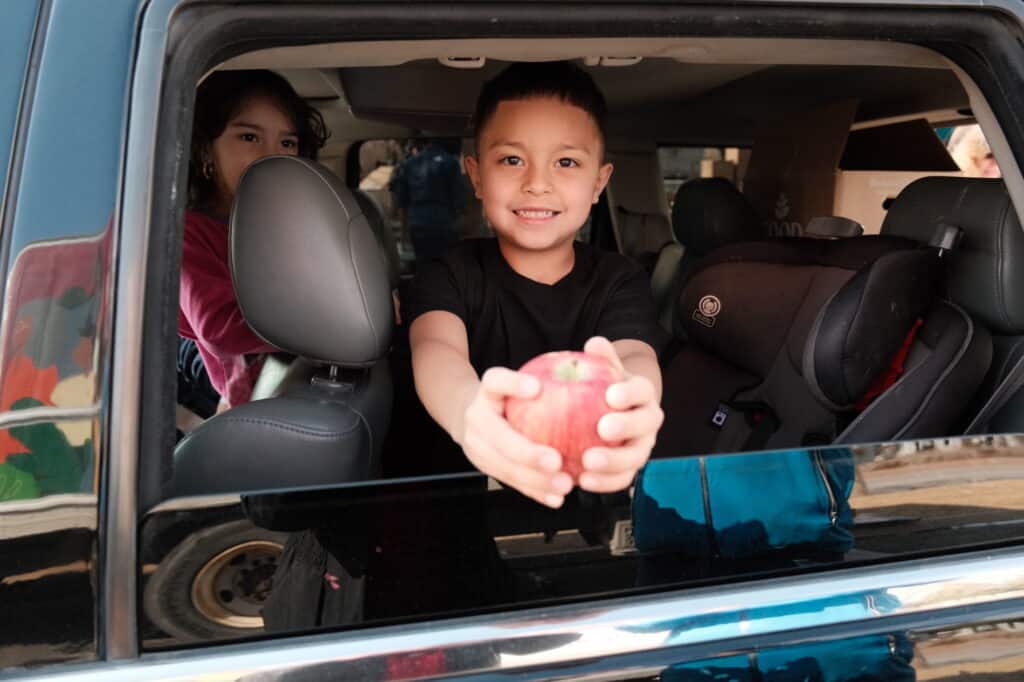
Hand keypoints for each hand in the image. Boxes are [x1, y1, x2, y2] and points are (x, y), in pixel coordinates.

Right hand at [458, 367, 574, 507]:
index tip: (537, 387)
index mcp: (488, 389)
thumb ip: (552, 372)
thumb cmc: (513, 396)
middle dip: (527, 452)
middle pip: (497, 436)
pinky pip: (511, 482)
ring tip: (563, 484)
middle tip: (556, 460)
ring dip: (534, 479)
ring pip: (502, 466)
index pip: (494, 380)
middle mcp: (476, 415)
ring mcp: (476, 443)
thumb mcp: (525, 379)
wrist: (476, 416)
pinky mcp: (483, 466)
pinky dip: (535, 491)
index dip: (513, 384)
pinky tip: (556, 498)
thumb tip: (595, 347)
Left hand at [578, 336, 663, 492]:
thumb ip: (600, 358)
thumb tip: (594, 344)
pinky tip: (580, 481)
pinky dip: (604, 483)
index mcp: (643, 395)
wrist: (611, 412)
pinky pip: (621, 479)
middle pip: (645, 426)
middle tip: (602, 428)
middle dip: (626, 427)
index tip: (611, 395)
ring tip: (587, 462)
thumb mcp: (602, 370)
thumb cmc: (603, 387)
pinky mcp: (630, 470)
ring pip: (635, 458)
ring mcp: (642, 447)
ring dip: (613, 463)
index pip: (642, 390)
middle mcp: (648, 421)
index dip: (630, 393)